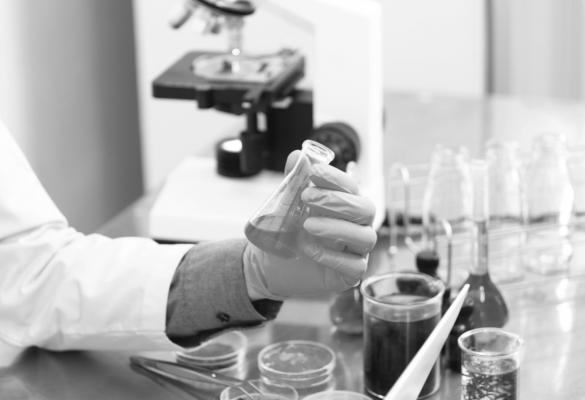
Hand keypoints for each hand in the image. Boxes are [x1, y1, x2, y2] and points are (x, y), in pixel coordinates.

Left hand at [243, 151, 376, 299]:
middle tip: (306, 197)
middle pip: (366, 209)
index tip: (313, 171)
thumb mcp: (286, 204)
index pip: (352, 187)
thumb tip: (297, 155)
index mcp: (345, 205)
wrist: (270, 264)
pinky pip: (355, 266)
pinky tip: (309, 249)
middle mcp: (356, 226)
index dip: (336, 177)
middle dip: (337, 201)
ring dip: (336, 228)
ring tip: (307, 225)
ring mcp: (356, 251)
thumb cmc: (286, 231)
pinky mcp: (349, 275)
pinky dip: (332, 256)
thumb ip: (293, 180)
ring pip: (366, 237)